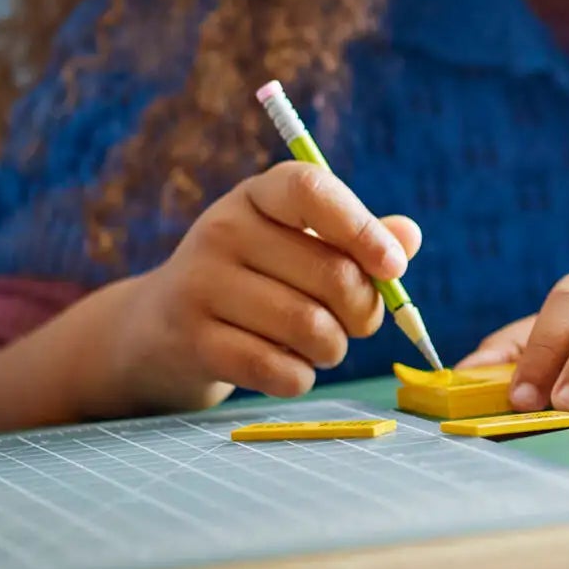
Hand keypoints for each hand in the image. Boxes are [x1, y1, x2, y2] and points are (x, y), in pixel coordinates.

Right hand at [111, 163, 422, 412]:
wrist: (160, 328)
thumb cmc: (253, 280)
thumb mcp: (297, 245)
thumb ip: (356, 239)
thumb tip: (408, 236)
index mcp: (258, 195)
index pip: (311, 190)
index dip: (362, 228)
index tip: (393, 266)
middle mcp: (223, 229)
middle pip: (332, 274)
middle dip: (363, 312)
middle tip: (358, 325)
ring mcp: (201, 284)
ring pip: (310, 327)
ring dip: (333, 348)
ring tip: (322, 346)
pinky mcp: (192, 340)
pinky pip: (277, 369)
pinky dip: (300, 378)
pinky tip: (291, 369)